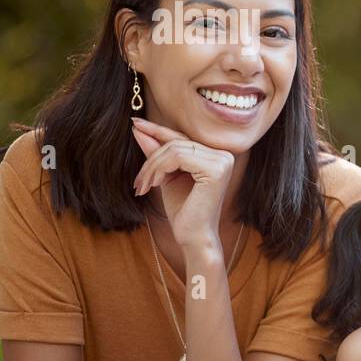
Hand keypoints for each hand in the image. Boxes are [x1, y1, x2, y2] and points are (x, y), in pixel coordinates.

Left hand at [131, 117, 233, 251]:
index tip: (135, 124)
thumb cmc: (183, 210)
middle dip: (150, 160)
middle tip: (137, 182)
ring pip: (174, 149)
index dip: (157, 131)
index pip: (182, 138)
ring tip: (143, 186)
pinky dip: (159, 169)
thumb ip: (156, 152)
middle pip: (176, 143)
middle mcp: (225, 155)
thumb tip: (138, 128)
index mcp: (217, 156)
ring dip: (151, 167)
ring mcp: (223, 161)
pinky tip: (153, 185)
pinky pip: (177, 157)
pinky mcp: (216, 170)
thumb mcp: (165, 176)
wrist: (193, 237)